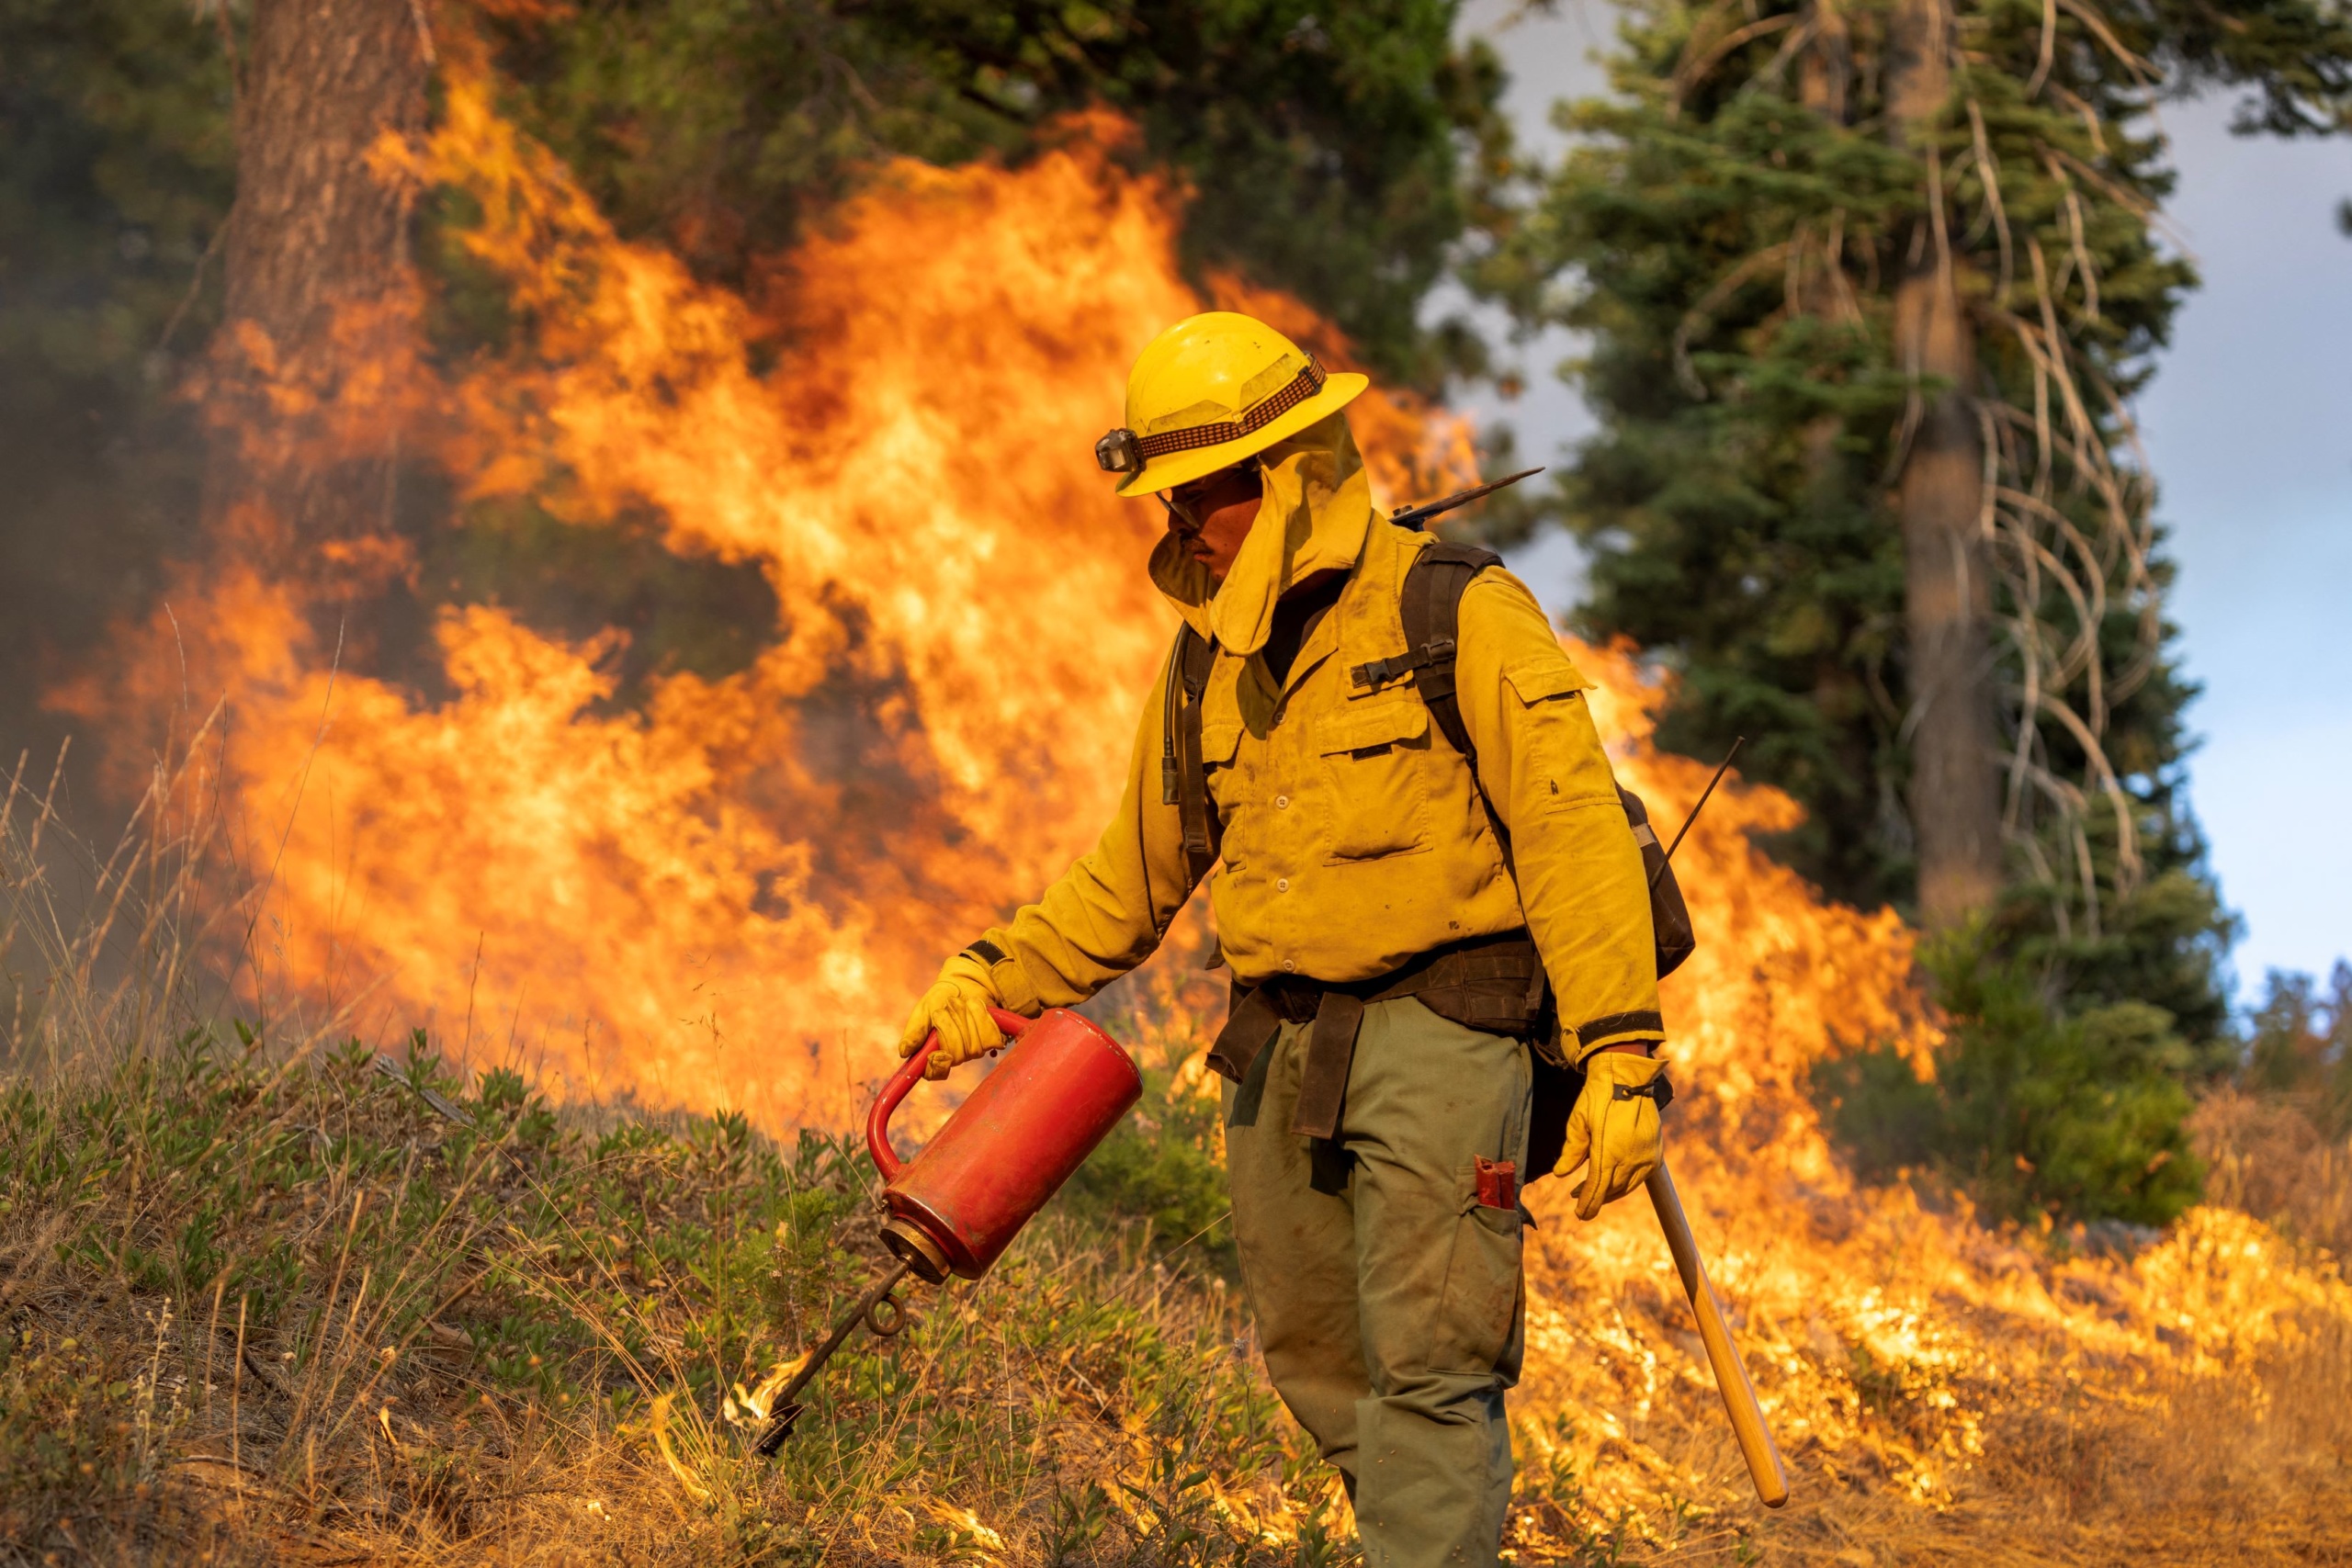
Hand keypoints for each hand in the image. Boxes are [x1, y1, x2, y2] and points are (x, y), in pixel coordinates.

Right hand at [897, 952, 1005, 1081]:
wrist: (965, 982)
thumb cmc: (940, 998)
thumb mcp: (924, 1010)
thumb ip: (915, 1030)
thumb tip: (904, 1052)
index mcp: (935, 1052)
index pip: (935, 1072)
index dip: (938, 1065)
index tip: (939, 1052)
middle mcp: (955, 1055)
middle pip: (958, 1055)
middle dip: (952, 1026)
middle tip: (948, 1008)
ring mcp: (975, 1049)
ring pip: (975, 1046)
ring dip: (967, 1017)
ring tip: (962, 1004)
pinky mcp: (992, 1039)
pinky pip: (991, 1038)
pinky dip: (982, 1016)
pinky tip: (976, 1007)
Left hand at [1557, 1047, 1669, 1220]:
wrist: (1627, 1076)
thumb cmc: (1598, 1097)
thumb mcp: (1578, 1122)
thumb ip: (1571, 1151)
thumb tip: (1561, 1174)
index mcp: (1610, 1152)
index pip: (1598, 1189)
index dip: (1588, 1204)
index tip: (1580, 1214)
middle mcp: (1632, 1159)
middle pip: (1612, 1190)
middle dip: (1595, 1197)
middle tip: (1577, 1196)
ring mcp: (1647, 1156)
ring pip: (1628, 1186)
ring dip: (1611, 1191)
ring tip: (1593, 1188)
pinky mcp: (1656, 1152)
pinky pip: (1640, 1177)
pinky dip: (1626, 1181)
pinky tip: (1614, 1177)